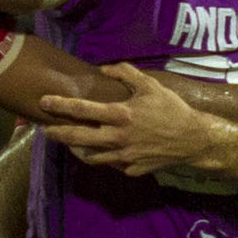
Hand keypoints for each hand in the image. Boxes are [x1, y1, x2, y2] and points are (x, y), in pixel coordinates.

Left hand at [39, 65, 233, 180]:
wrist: (194, 140)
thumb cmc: (172, 109)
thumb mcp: (150, 85)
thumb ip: (126, 73)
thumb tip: (104, 68)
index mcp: (120, 115)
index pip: (82, 110)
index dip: (60, 105)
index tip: (44, 102)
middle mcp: (117, 138)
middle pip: (77, 139)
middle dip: (57, 134)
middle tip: (45, 130)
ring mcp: (123, 157)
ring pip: (91, 157)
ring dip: (77, 149)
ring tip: (70, 143)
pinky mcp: (131, 170)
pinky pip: (111, 165)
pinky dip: (103, 158)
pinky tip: (100, 152)